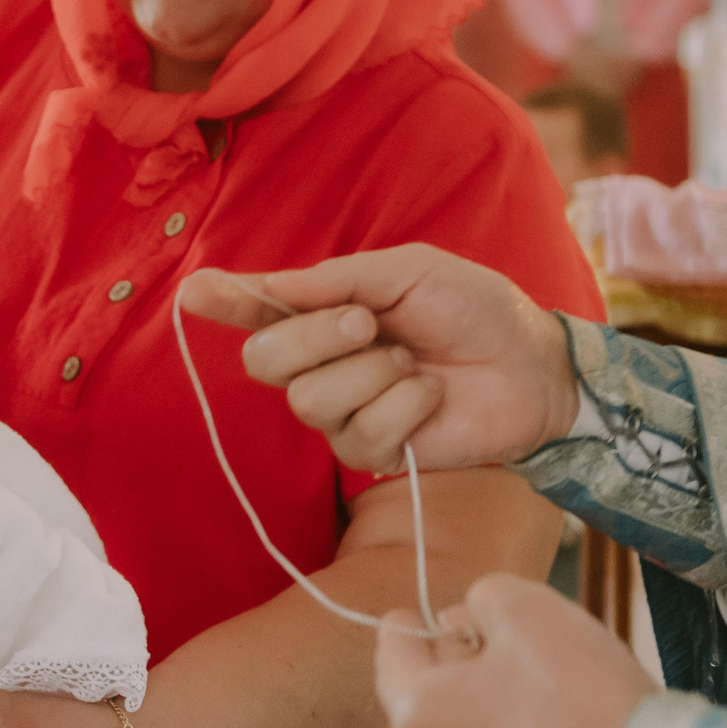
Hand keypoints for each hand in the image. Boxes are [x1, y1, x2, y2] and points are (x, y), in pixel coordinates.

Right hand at [179, 246, 581, 474]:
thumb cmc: (474, 309)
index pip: (256, 311)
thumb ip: (331, 282)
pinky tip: (431, 396)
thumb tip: (260, 283)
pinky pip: (362, 431)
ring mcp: (343, 414)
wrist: (532, 363)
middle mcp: (320, 365)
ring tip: (415, 363)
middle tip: (369, 322)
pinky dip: (407, 405)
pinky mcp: (374, 454)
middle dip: (316, 335)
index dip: (223, 303)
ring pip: (311, 399)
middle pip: (265, 361)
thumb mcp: (406, 273)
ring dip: (374, 372)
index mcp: (323, 313)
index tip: (194, 293)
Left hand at [375, 572, 654, 727]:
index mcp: (417, 712)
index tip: (433, 606)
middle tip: (497, 628)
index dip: (413, 617)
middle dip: (456, 651)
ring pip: (462, 720)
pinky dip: (512, 724)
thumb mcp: (523, 604)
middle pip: (426, 686)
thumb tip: (476, 615)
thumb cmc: (577, 686)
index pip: (390, 647)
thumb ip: (481, 594)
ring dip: (485, 688)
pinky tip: (554, 706)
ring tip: (534, 664)